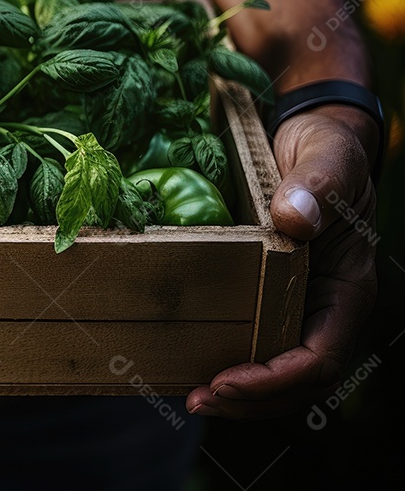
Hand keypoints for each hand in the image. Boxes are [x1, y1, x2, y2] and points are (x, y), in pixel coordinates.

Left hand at [186, 105, 377, 418]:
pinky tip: (190, 362)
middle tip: (197, 400)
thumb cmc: (328, 150)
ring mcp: (298, 303)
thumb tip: (294, 219)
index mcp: (346, 288)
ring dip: (239, 392)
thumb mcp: (328, 159)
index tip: (228, 381)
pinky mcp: (270, 293)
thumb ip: (316, 185)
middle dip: (251, 399)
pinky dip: (228, 360)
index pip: (319, 356)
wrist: (315, 137)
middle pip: (297, 379)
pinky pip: (255, 339)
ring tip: (192, 397)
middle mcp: (324, 306)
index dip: (276, 379)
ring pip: (276, 369)